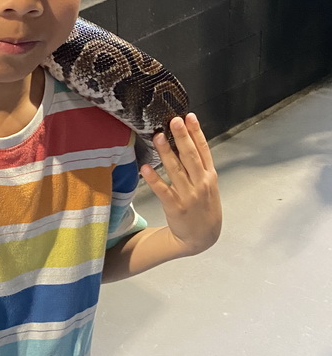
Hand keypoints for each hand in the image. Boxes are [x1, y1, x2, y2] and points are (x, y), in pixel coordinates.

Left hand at [140, 113, 221, 255]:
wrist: (202, 238)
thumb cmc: (203, 207)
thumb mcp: (209, 186)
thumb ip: (199, 166)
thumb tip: (187, 141)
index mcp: (209, 176)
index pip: (203, 150)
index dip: (196, 133)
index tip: (189, 116)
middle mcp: (201, 183)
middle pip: (191, 157)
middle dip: (182, 137)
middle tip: (174, 120)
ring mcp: (189, 195)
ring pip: (176, 170)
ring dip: (166, 153)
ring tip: (157, 136)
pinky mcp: (176, 207)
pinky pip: (163, 191)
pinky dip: (154, 179)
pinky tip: (145, 168)